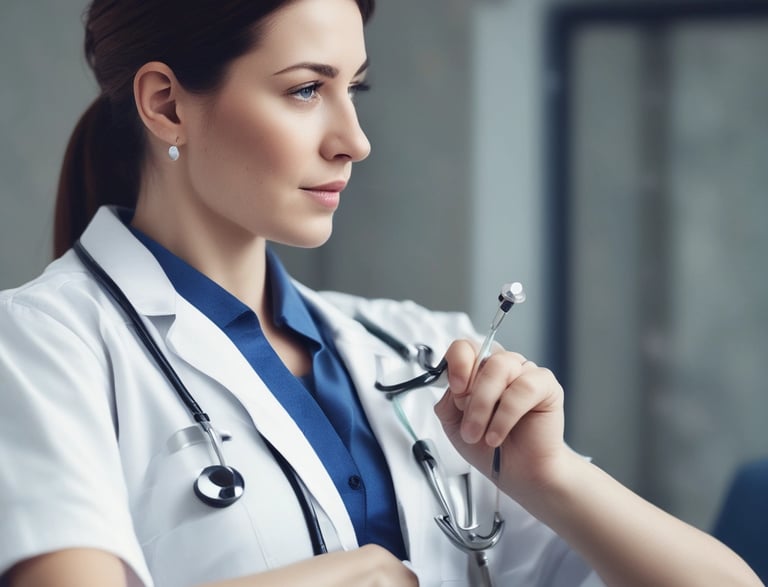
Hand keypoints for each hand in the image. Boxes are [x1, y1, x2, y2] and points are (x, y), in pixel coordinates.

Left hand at [433, 339, 567, 496]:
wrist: (518, 474)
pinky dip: (505, 415)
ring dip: (484, 405)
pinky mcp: (546, 386)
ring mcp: (526, 373)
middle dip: (469, 395)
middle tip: (468, 426)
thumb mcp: (454, 424)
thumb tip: (452, 384)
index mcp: (479, 370)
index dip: (457, 363)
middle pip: (482, 357)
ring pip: (500, 368)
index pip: (465, 347)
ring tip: (480, 434)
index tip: (455, 388)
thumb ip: (448, 400)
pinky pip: (524, 388)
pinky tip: (497, 435)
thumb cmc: (490, 448)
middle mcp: (503, 366)